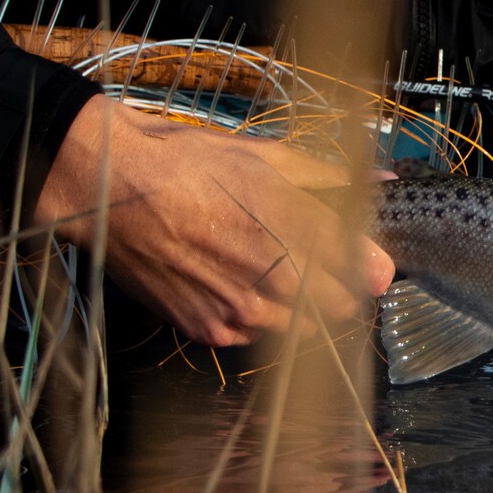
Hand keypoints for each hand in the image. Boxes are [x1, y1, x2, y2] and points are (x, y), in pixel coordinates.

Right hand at [34, 96, 395, 346]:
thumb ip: (328, 174)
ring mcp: (241, 307)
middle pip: (342, 305)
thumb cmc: (186, 163)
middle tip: (323, 271)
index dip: (370, 264)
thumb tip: (384, 177)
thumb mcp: (264, 155)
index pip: (364, 267)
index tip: (366, 260)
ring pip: (302, 327)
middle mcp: (275, 272)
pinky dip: (256, 319)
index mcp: (295, 225)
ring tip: (271, 276)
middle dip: (342, 290)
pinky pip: (255, 337)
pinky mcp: (209, 330)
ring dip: (301, 309)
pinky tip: (236, 288)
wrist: (109, 188)